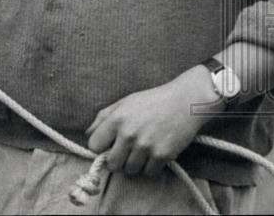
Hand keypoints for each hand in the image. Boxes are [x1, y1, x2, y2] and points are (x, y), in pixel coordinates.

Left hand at [86, 66, 222, 176]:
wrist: (184, 101)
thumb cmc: (152, 101)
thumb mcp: (124, 103)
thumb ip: (103, 118)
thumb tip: (88, 135)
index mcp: (116, 119)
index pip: (94, 145)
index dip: (100, 147)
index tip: (107, 146)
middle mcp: (128, 134)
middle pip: (111, 163)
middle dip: (117, 160)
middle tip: (126, 152)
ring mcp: (145, 146)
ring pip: (130, 170)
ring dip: (134, 164)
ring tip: (142, 151)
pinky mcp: (162, 155)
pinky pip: (149, 173)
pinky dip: (151, 167)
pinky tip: (155, 154)